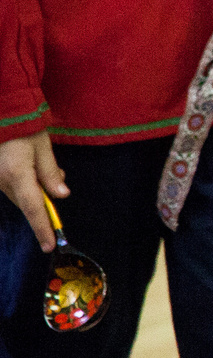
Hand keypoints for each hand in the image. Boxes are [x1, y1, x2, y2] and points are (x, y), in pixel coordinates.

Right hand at [0, 133, 65, 249]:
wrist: (3, 113)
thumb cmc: (24, 128)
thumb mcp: (43, 147)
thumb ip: (50, 173)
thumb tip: (61, 195)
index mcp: (17, 175)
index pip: (33, 208)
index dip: (42, 228)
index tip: (50, 245)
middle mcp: (2, 181)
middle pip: (27, 202)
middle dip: (44, 197)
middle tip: (57, 179)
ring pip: (19, 194)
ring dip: (34, 188)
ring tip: (43, 165)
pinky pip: (11, 186)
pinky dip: (24, 182)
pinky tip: (31, 167)